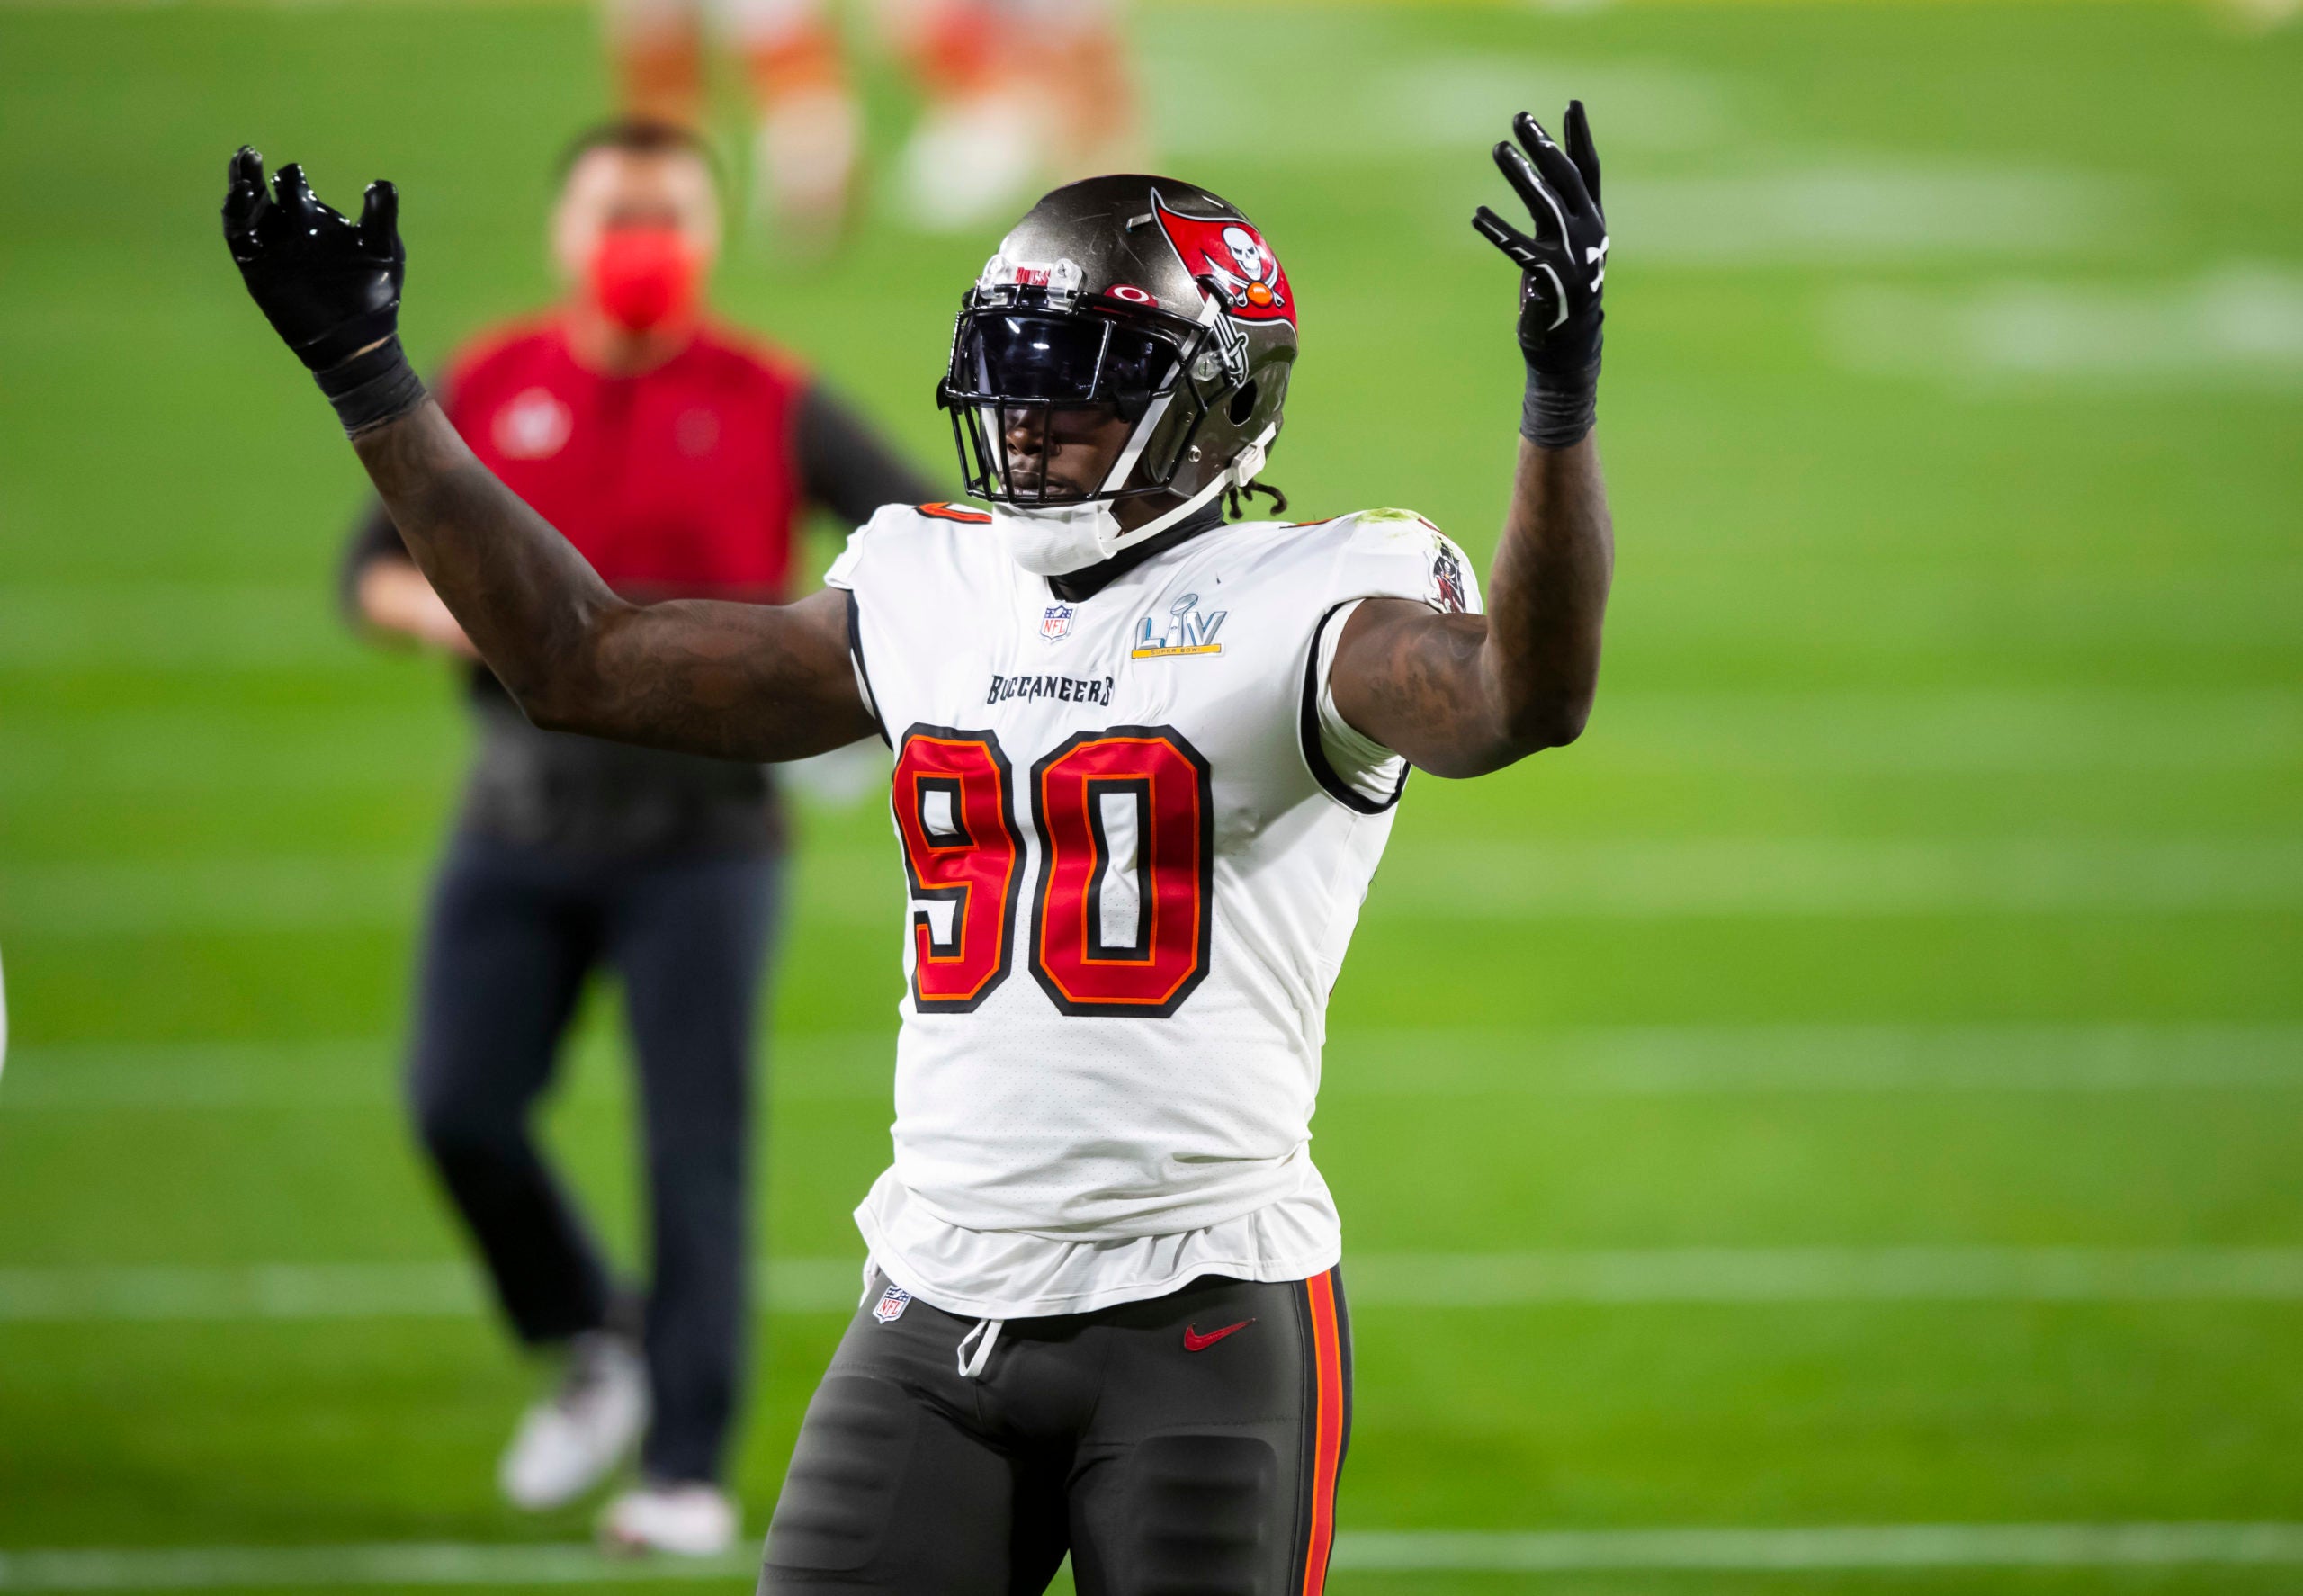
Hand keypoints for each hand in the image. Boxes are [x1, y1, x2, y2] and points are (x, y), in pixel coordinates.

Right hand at [221, 147, 403, 371]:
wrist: (359, 339)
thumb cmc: (375, 294)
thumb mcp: (383, 249)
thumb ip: (380, 215)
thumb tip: (380, 183)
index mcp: (315, 221)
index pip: (293, 189)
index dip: (290, 177)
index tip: (292, 171)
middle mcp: (289, 232)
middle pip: (263, 193)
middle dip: (252, 171)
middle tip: (250, 153)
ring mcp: (272, 250)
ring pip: (247, 210)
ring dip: (240, 185)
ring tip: (241, 165)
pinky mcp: (258, 269)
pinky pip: (240, 238)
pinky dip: (236, 215)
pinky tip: (241, 196)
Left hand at [1472, 105, 1606, 377]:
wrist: (1568, 339)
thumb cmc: (1563, 284)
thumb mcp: (1568, 240)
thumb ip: (1562, 206)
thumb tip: (1548, 166)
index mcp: (1592, 219)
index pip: (1588, 169)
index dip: (1579, 137)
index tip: (1572, 103)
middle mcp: (1587, 231)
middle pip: (1564, 178)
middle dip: (1542, 145)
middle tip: (1520, 118)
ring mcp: (1570, 254)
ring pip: (1544, 204)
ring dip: (1520, 174)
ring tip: (1499, 149)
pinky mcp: (1548, 277)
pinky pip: (1519, 248)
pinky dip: (1498, 230)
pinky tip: (1477, 214)